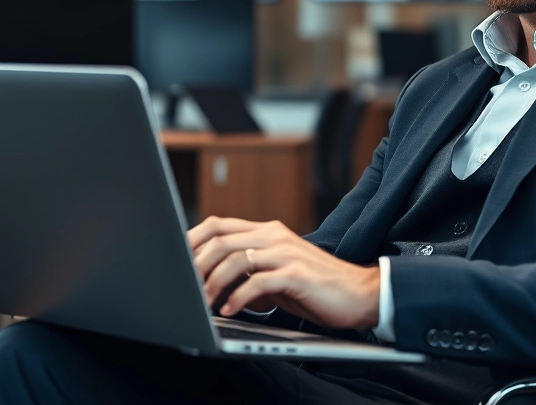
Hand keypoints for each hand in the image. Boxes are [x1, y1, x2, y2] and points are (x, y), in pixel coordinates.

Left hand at [187, 216, 380, 329]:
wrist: (360, 293)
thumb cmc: (316, 286)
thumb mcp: (277, 272)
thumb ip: (250, 269)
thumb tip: (211, 281)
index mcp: (268, 232)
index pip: (219, 225)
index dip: (192, 240)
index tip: (175, 260)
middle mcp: (274, 236)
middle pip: (221, 239)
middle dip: (196, 264)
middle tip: (184, 287)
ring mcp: (286, 253)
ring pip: (235, 259)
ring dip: (213, 284)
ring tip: (203, 303)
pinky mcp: (296, 274)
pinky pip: (258, 282)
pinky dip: (238, 298)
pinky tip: (230, 310)